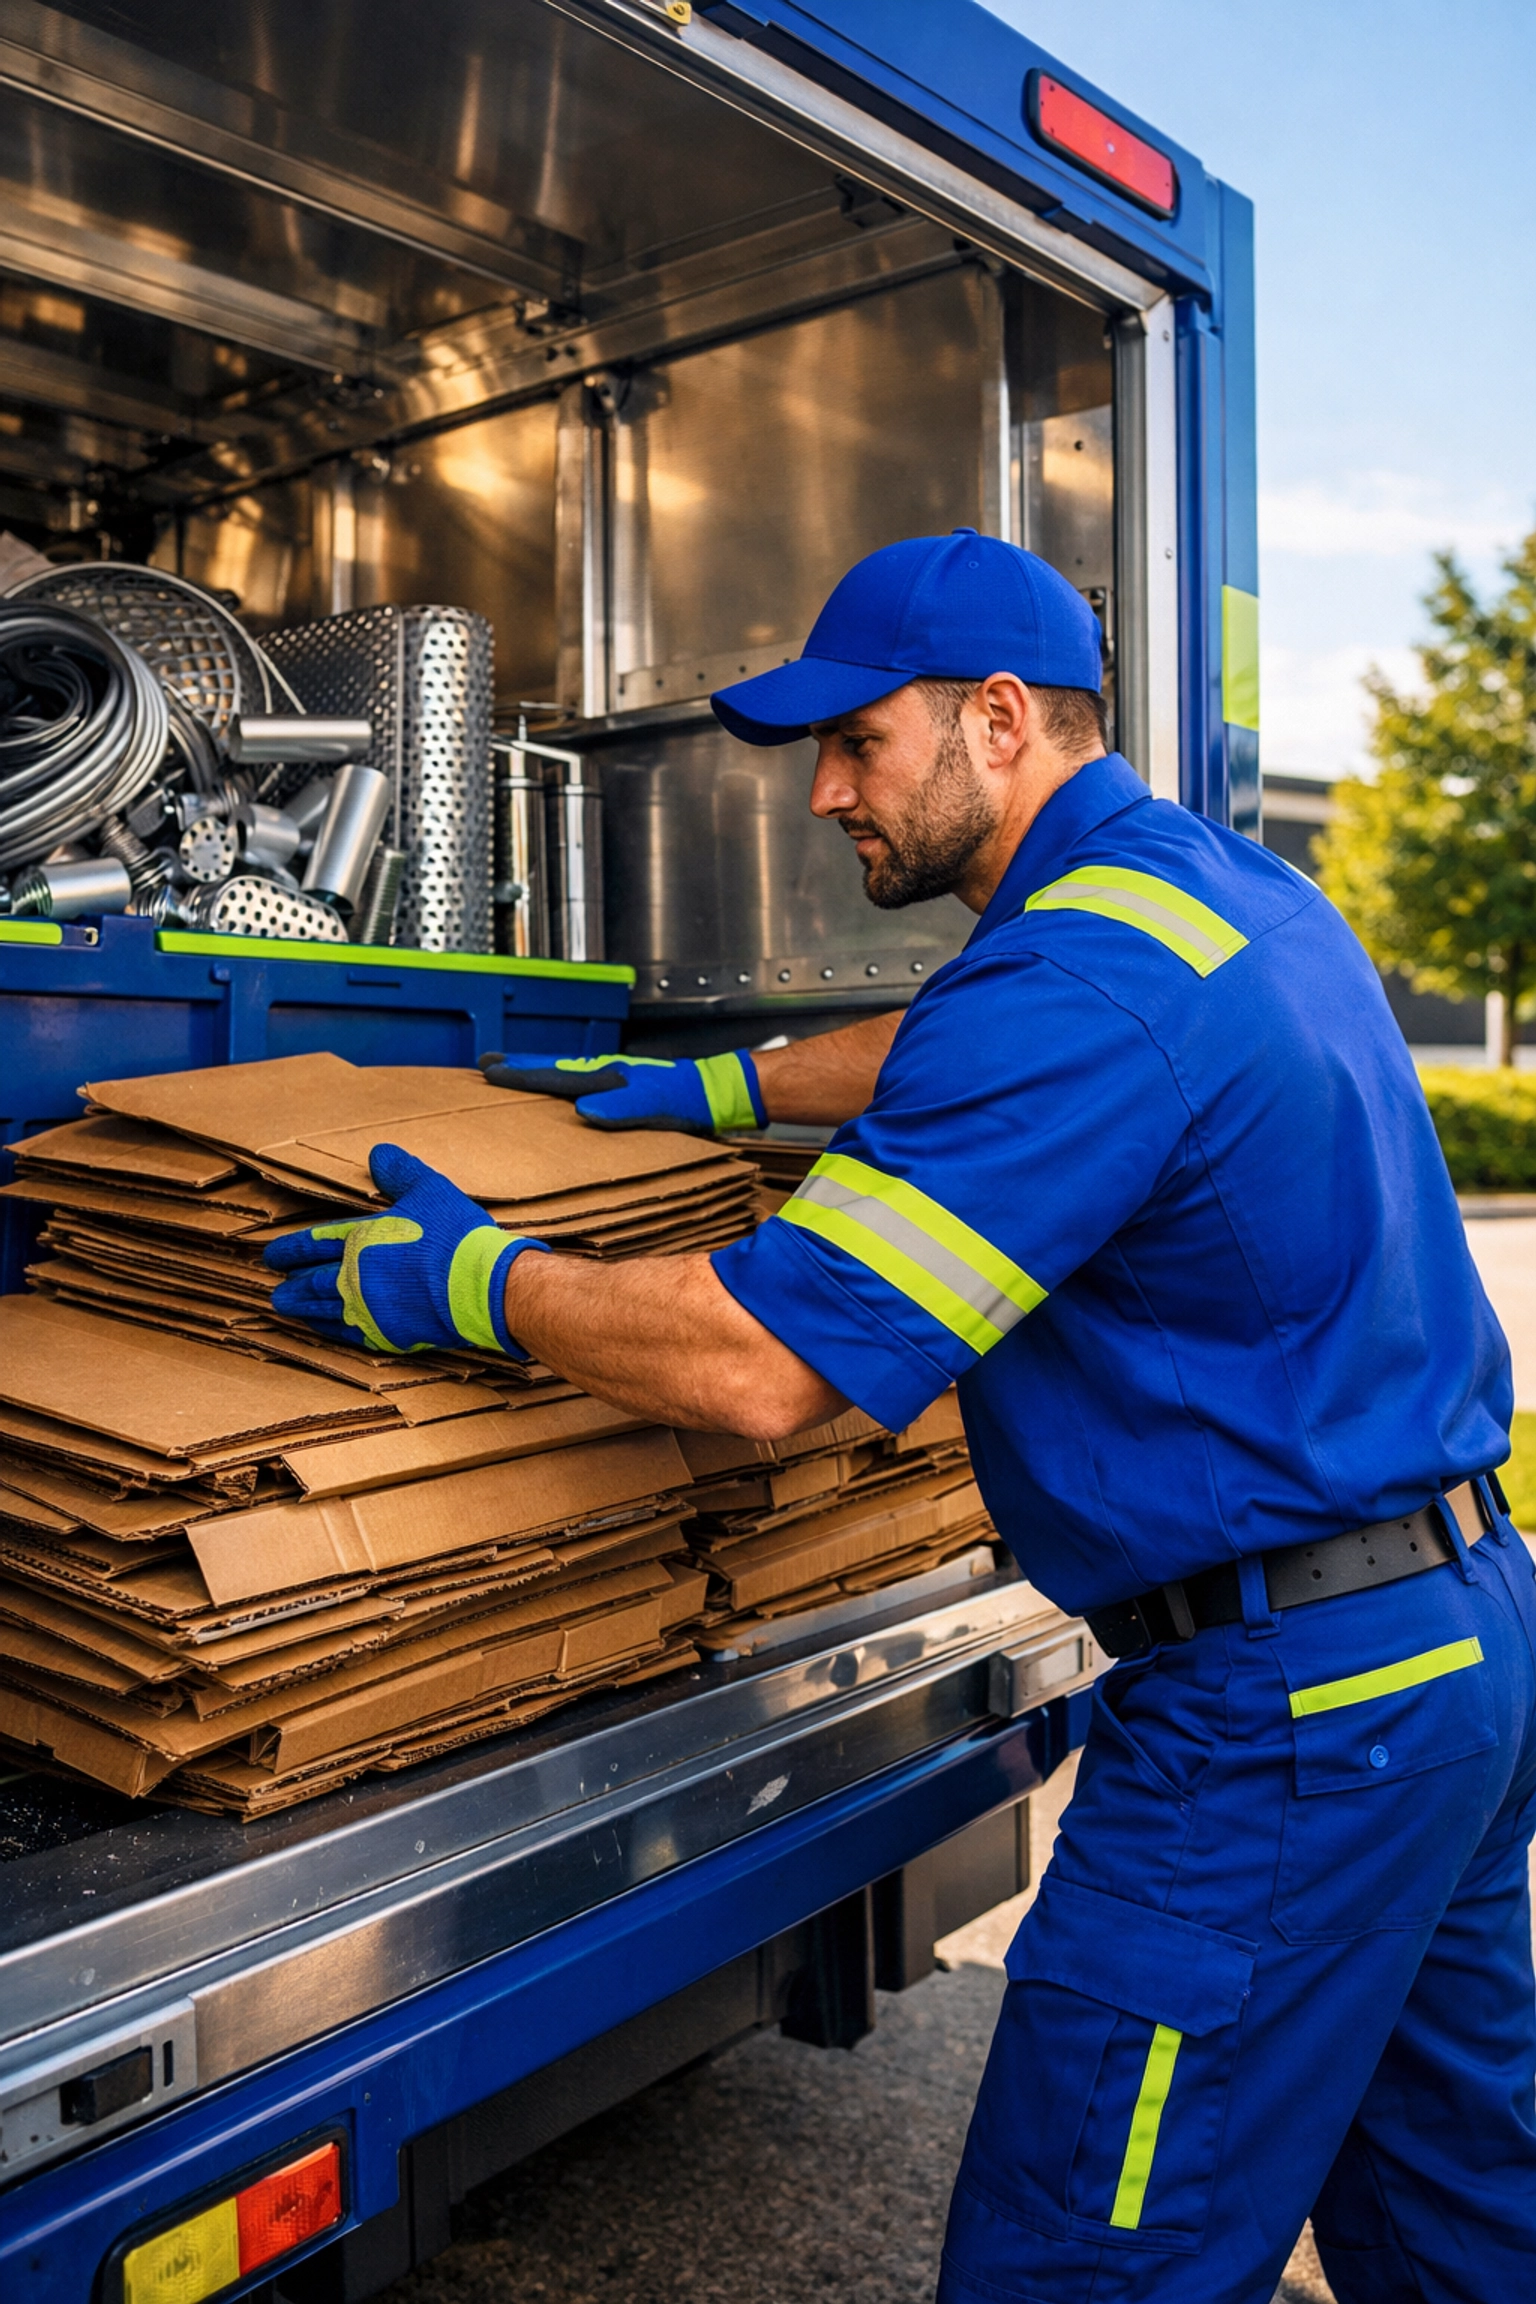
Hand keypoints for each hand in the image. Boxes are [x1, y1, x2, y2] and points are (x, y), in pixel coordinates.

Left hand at [265, 1142, 546, 1354]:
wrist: (480, 1284)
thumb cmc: (455, 1235)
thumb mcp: (429, 1189)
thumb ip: (400, 1172)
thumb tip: (377, 1153)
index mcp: (363, 1238)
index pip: (316, 1242)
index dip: (291, 1248)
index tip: (272, 1255)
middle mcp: (356, 1274)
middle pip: (312, 1279)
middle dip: (291, 1281)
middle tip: (275, 1285)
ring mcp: (367, 1307)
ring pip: (322, 1307)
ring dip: (301, 1307)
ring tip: (284, 1306)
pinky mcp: (385, 1333)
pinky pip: (345, 1333)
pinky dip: (327, 1329)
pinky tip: (320, 1328)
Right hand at [478, 1049, 765, 1135]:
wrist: (716, 1092)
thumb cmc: (688, 1098)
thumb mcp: (656, 1105)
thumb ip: (622, 1106)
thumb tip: (584, 1110)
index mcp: (606, 1076)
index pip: (553, 1075)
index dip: (520, 1074)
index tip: (491, 1070)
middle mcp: (605, 1073)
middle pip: (553, 1067)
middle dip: (520, 1065)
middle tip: (489, 1063)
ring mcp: (613, 1079)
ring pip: (564, 1072)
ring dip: (537, 1070)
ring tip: (514, 1070)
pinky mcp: (623, 1088)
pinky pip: (579, 1081)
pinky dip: (559, 1080)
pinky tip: (561, 1090)